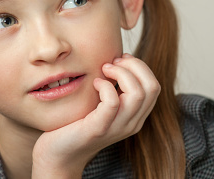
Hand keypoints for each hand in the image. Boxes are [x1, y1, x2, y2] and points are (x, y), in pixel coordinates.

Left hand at [31, 54, 160, 178]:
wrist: (59, 154)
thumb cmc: (78, 123)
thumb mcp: (102, 105)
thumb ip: (114, 89)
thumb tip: (117, 60)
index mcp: (136, 116)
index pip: (154, 86)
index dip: (140, 67)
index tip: (120, 59)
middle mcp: (132, 123)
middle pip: (152, 87)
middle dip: (135, 66)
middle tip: (113, 62)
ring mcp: (117, 127)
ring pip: (138, 94)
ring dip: (121, 73)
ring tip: (104, 69)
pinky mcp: (99, 128)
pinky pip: (112, 102)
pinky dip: (105, 86)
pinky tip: (94, 82)